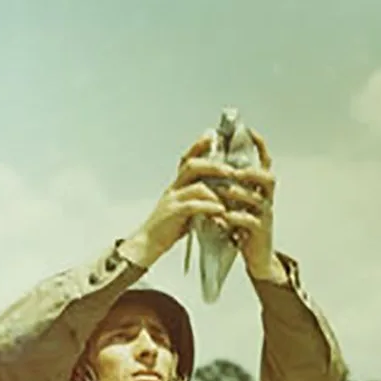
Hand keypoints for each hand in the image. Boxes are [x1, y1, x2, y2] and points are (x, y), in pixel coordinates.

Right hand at [119, 134, 242, 269]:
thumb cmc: (168, 229)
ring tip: (232, 193)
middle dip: (214, 165)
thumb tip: (219, 198)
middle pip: (193, 166)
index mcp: (177, 185)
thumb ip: (198, 200)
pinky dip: (209, 207)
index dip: (199, 146)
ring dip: (216, 188)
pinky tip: (220, 210)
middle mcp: (174, 188)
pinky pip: (193, 205)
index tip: (213, 136)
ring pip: (195, 185)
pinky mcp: (174, 213)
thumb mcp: (184, 209)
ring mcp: (172, 199)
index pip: (188, 159)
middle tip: (232, 169)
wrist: (148, 243)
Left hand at [212, 127, 283, 282]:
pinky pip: (249, 220)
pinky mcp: (259, 231)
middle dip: (251, 172)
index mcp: (259, 190)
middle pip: (268, 178)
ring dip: (237, 193)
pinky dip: (234, 217)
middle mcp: (265, 200)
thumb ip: (230, 186)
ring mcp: (264, 216)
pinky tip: (223, 217)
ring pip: (256, 198)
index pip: (264, 163)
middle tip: (235, 171)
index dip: (259, 146)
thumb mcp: (238, 203)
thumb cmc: (244, 228)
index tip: (249, 131)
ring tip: (222, 192)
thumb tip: (214, 164)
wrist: (256, 257)